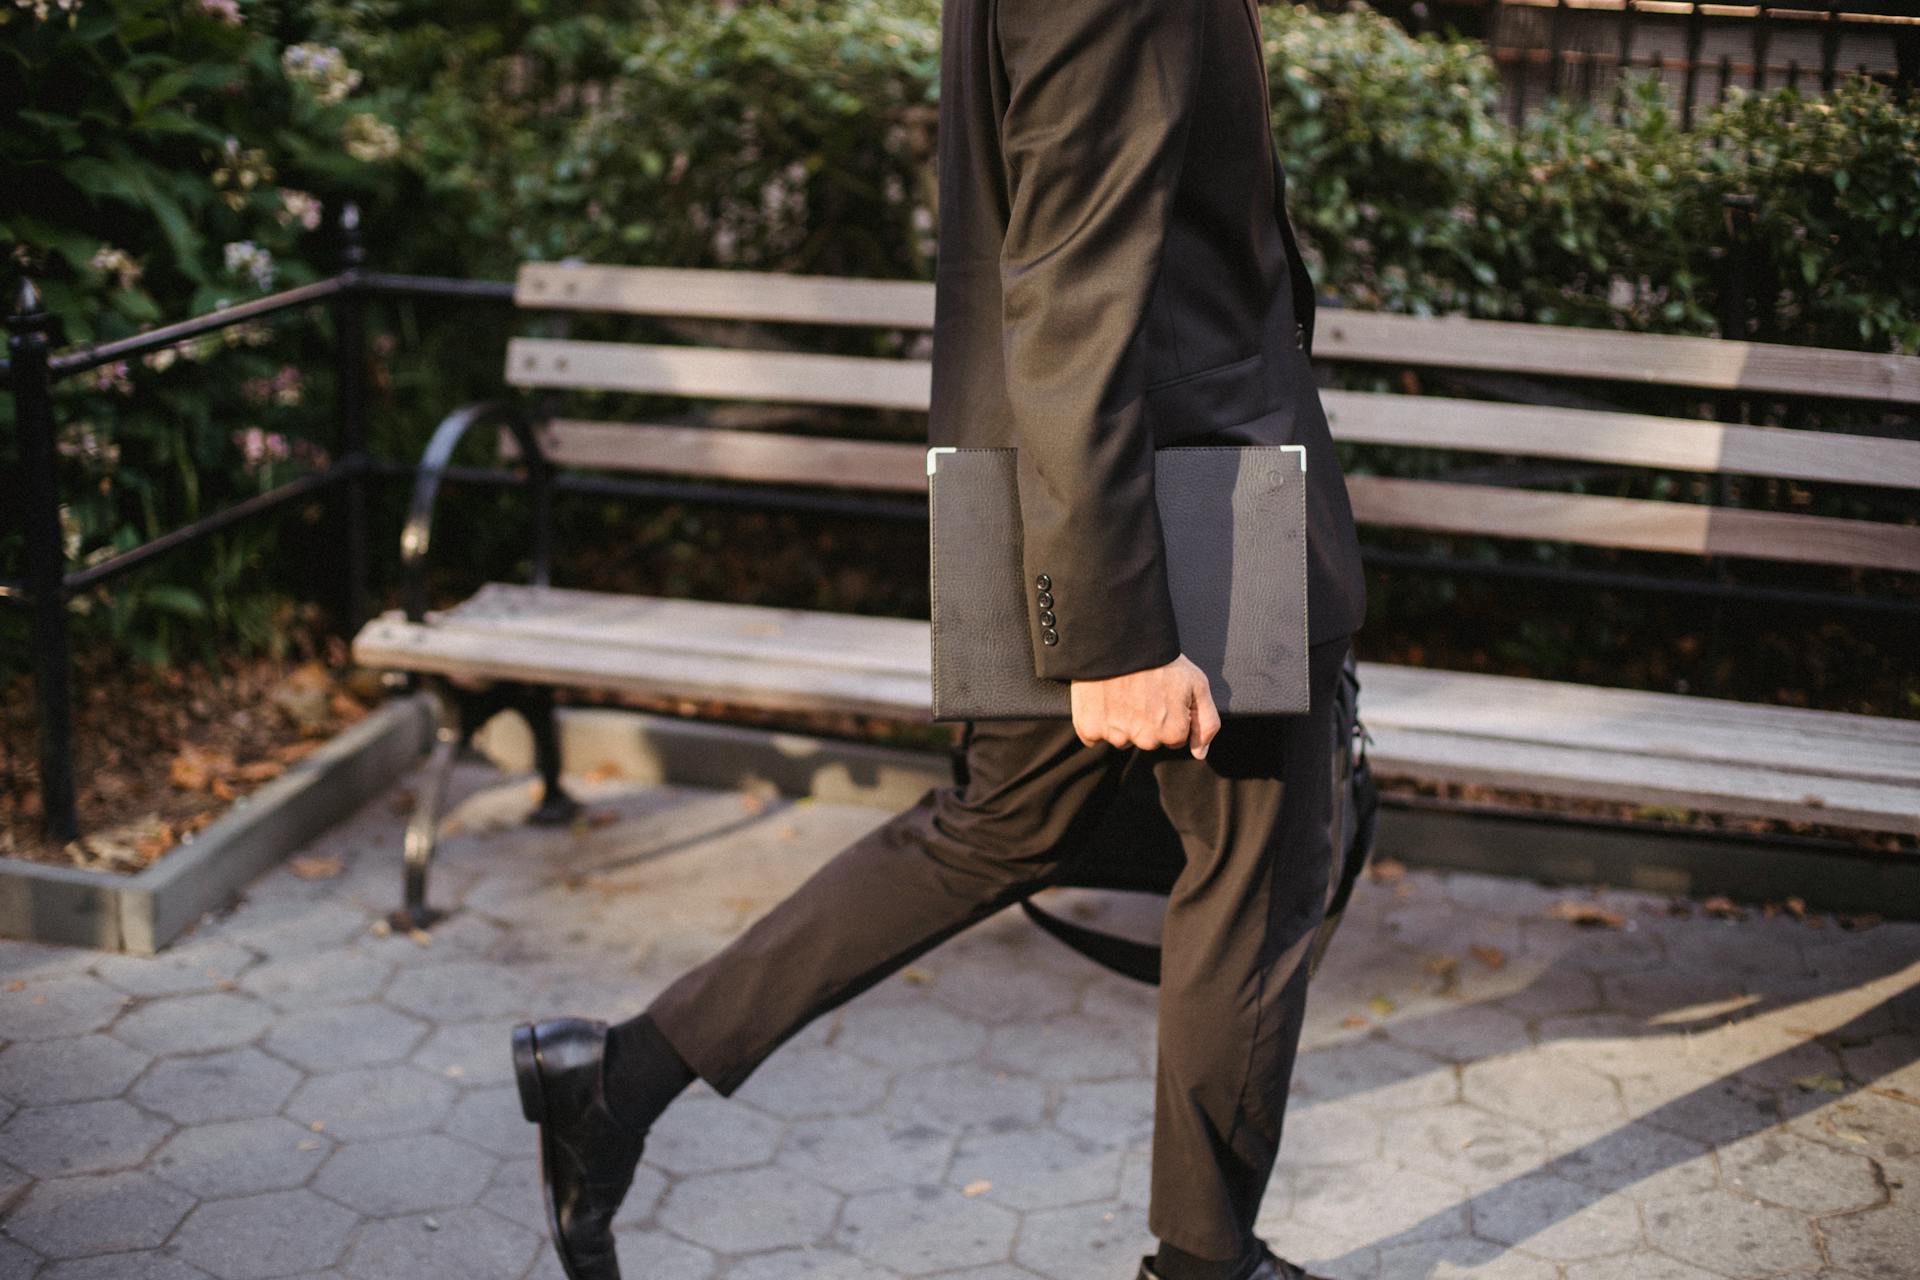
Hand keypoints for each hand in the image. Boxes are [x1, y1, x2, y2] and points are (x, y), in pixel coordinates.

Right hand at [1069, 653, 1221, 758]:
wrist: (1119, 639)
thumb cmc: (1161, 660)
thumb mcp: (1197, 684)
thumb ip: (1207, 723)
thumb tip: (1199, 754)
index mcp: (1172, 732)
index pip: (1174, 738)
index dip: (1170, 715)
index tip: (1163, 696)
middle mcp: (1145, 740)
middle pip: (1147, 740)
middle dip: (1146, 721)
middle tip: (1142, 691)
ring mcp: (1116, 735)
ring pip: (1121, 738)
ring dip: (1121, 722)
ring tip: (1122, 691)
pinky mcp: (1090, 729)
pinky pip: (1094, 737)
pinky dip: (1097, 722)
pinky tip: (1103, 700)